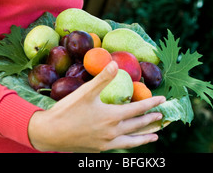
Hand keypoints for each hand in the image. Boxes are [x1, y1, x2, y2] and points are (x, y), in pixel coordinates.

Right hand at [28, 60, 165, 152]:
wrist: (50, 134)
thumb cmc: (67, 110)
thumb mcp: (85, 92)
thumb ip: (102, 78)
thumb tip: (115, 63)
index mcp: (112, 116)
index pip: (138, 109)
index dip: (151, 104)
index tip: (163, 100)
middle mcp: (112, 132)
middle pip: (137, 125)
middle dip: (151, 120)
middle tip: (163, 116)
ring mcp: (106, 143)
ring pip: (131, 140)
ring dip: (145, 137)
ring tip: (155, 136)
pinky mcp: (98, 149)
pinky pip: (120, 147)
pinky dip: (130, 144)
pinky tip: (130, 142)